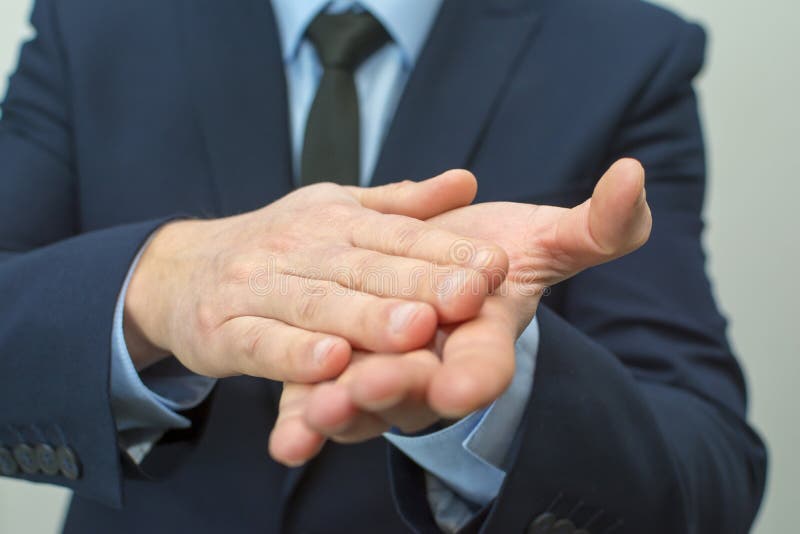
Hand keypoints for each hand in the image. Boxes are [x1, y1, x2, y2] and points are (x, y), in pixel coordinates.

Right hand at [123, 171, 508, 384]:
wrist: (180, 270)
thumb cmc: (277, 244)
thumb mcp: (337, 212)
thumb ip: (402, 207)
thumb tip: (468, 181)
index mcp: (334, 220)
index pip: (397, 235)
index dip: (446, 250)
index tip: (495, 265)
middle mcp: (298, 248)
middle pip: (363, 269)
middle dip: (417, 283)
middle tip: (468, 297)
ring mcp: (258, 289)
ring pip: (317, 304)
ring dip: (365, 319)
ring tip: (412, 331)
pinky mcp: (224, 331)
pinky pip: (262, 343)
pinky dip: (294, 354)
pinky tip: (330, 364)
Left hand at [269, 158, 652, 464]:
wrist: (429, 271)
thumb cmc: (490, 258)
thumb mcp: (545, 240)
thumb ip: (597, 225)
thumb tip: (633, 177)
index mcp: (483, 338)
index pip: (489, 360)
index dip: (479, 371)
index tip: (463, 380)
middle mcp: (435, 368)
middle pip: (418, 386)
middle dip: (398, 387)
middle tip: (373, 385)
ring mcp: (387, 380)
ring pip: (365, 404)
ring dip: (342, 412)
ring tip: (317, 412)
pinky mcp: (341, 377)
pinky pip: (321, 402)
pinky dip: (303, 420)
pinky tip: (285, 438)